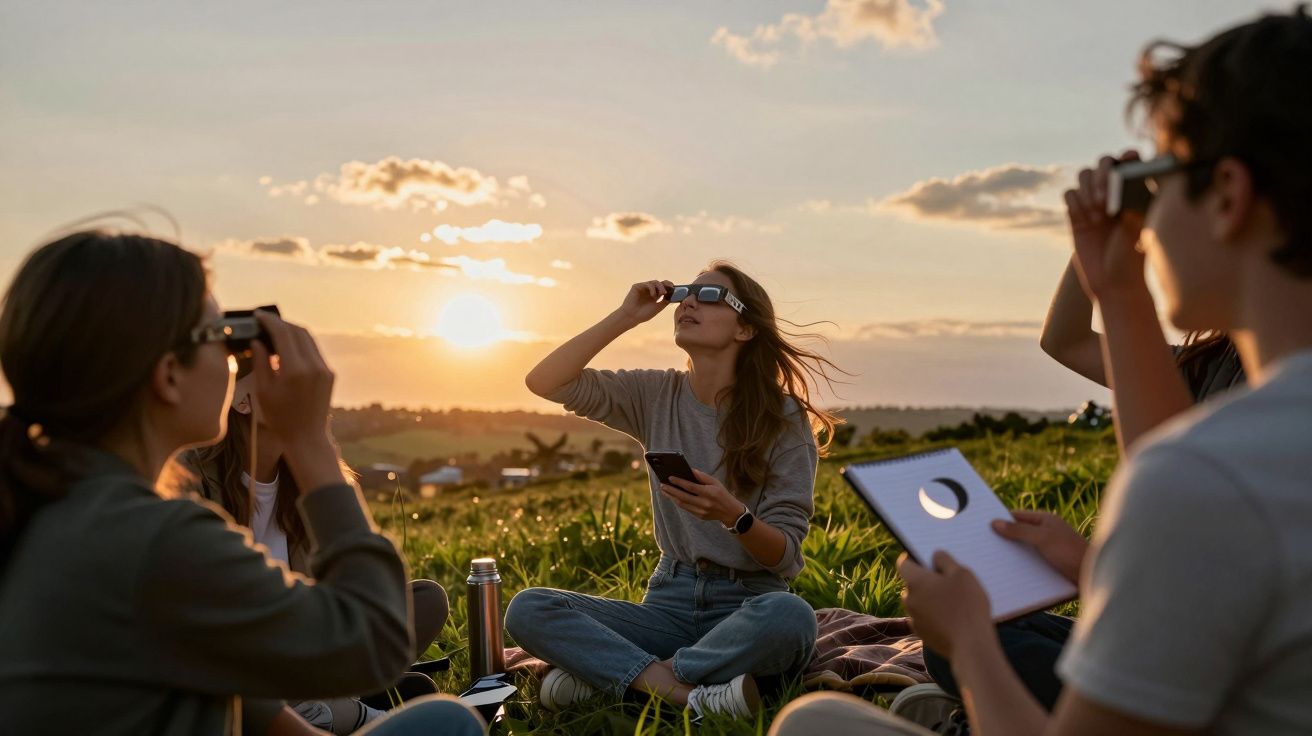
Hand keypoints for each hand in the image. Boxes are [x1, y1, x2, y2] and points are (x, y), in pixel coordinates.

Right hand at [250, 311, 334, 449]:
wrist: (307, 437)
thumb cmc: (280, 418)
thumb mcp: (263, 391)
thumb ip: (260, 362)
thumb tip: (257, 341)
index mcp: (295, 371)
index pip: (284, 333)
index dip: (270, 321)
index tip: (258, 316)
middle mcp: (314, 366)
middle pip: (298, 331)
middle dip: (281, 323)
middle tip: (265, 322)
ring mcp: (324, 369)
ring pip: (309, 338)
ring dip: (292, 331)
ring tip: (274, 332)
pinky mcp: (329, 373)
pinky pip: (314, 350)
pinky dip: (300, 343)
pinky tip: (287, 347)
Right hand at [617, 280, 674, 325]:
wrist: (632, 317)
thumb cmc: (644, 314)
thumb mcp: (658, 307)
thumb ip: (665, 300)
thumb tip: (674, 294)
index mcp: (654, 296)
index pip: (663, 287)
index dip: (669, 286)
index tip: (674, 288)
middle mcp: (649, 291)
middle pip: (660, 283)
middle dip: (666, 284)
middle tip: (670, 288)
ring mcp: (643, 288)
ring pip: (654, 282)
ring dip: (660, 287)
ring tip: (662, 294)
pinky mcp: (637, 286)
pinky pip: (647, 284)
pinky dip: (652, 288)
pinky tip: (653, 295)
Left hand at [659, 469, 743, 525]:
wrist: (730, 512)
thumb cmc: (722, 493)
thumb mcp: (715, 482)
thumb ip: (702, 476)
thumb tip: (689, 470)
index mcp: (709, 493)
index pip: (690, 487)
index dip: (679, 482)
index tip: (670, 477)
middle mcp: (704, 503)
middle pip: (683, 497)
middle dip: (671, 491)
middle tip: (662, 485)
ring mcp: (701, 511)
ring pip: (682, 504)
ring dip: (672, 497)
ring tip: (664, 490)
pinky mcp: (699, 516)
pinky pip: (686, 508)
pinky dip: (678, 501)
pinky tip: (673, 496)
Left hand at [898, 551, 993, 658]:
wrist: (970, 645)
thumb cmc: (967, 605)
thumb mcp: (961, 574)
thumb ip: (945, 560)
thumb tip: (934, 555)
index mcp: (915, 581)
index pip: (903, 563)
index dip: (914, 557)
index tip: (927, 557)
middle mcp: (909, 599)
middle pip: (912, 583)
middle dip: (925, 579)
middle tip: (947, 579)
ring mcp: (914, 618)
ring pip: (919, 601)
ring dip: (930, 598)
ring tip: (953, 599)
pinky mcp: (922, 634)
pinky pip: (925, 618)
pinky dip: (934, 614)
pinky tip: (952, 617)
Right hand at [992, 510, 1087, 584]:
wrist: (1096, 577)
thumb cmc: (1072, 552)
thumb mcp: (1043, 538)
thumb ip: (1019, 530)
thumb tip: (995, 523)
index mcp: (1045, 521)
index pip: (1016, 516)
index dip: (1000, 520)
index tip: (982, 526)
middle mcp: (1046, 534)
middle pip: (1018, 534)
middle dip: (1003, 540)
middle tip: (983, 546)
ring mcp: (1048, 551)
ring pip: (1023, 551)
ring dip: (1011, 557)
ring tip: (992, 562)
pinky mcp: (1050, 567)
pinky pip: (1030, 565)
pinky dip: (1020, 568)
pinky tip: (1009, 575)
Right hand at [1065, 152, 1148, 300]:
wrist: (1113, 284)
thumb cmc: (1133, 258)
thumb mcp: (1137, 231)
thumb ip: (1131, 205)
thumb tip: (1122, 185)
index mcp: (1135, 191)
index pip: (1131, 160)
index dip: (1127, 157)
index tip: (1126, 165)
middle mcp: (1114, 192)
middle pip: (1104, 162)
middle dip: (1102, 175)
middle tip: (1104, 200)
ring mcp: (1094, 202)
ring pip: (1084, 174)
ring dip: (1088, 190)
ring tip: (1097, 216)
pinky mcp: (1076, 215)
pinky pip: (1069, 194)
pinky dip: (1075, 203)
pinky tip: (1085, 222)